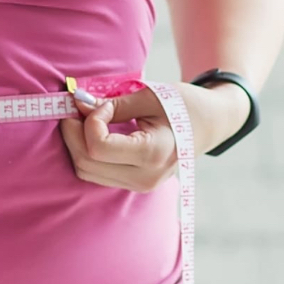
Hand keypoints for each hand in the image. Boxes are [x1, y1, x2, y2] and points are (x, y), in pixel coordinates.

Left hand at [59, 81, 247, 191]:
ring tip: (86, 119)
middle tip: (77, 109)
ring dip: (76, 143)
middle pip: (86, 162)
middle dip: (73, 133)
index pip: (98, 147)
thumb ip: (112, 104)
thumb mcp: (150, 97)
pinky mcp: (132, 185)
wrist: (210, 124)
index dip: (90, 122)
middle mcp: (144, 178)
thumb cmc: (184, 105)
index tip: (103, 104)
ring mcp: (138, 186)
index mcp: (153, 153)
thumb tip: (76, 102)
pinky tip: (94, 132)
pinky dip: (86, 152)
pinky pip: (95, 173)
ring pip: (85, 171)